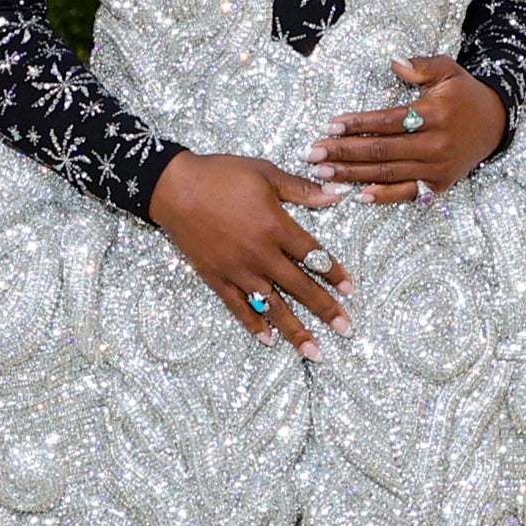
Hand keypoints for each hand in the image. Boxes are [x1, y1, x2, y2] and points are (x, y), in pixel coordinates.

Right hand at [148, 151, 351, 350]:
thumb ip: (300, 189)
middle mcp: (261, 255)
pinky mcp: (217, 278)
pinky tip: (269, 340)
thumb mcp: (265, 173)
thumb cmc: (220, 176)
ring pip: (273, 306)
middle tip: (346, 329)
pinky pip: (239, 307)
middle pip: (300, 287)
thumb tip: (336, 195)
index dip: (334, 273)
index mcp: (276, 227)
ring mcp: (238, 270)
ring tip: (314, 351)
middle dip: (326, 309)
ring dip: (295, 330)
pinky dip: (254, 325)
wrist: (174, 188)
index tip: (350, 290)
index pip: (314, 256)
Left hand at [306, 56, 508, 204]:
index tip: (330, 126)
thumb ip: (420, 65)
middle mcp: (436, 144)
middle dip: (343, 153)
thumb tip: (393, 61)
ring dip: (353, 175)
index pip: (388, 121)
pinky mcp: (440, 184)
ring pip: (388, 173)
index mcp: (435, 114)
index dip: (358, 124)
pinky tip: (358, 195)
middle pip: (381, 150)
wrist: (495, 123)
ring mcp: (437, 168)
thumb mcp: (448, 69)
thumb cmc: (464, 94)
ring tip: (323, 173)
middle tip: (313, 153)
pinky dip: (383, 196)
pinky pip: (408, 193)